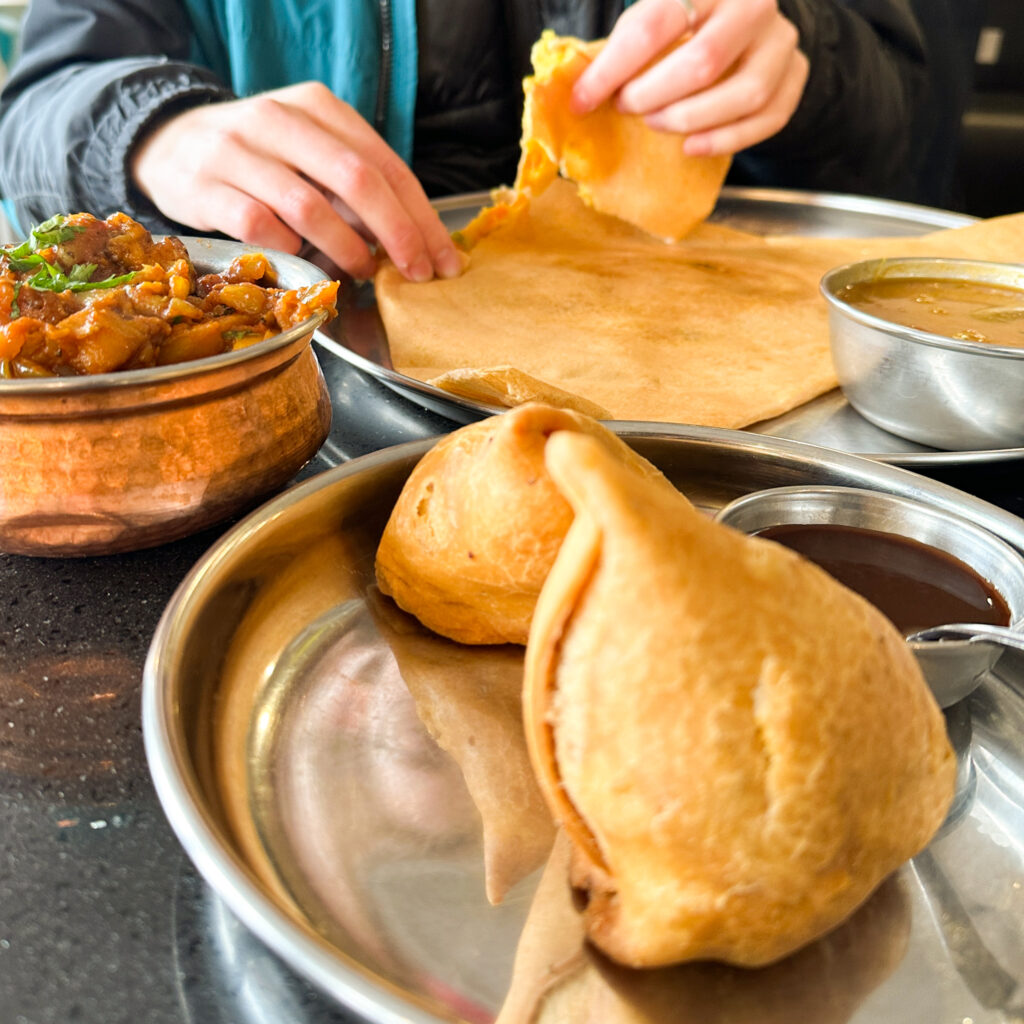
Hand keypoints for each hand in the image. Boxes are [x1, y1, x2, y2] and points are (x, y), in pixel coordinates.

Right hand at [131, 82, 462, 281]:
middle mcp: (278, 119)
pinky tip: (301, 259)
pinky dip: (290, 251)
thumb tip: (413, 242)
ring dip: (346, 248)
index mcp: (318, 107)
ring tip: (361, 271)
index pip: (385, 164)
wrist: (168, 142)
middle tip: (416, 274)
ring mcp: (237, 152)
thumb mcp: (310, 151)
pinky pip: (260, 227)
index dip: (421, 218)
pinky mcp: (205, 186)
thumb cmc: (260, 158)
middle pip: (357, 180)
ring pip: (309, 207)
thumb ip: (356, 185)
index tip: (443, 261)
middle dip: (397, 234)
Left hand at [571, 0, 808, 156]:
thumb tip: (579, 91)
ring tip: (658, 125)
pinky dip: (725, 140)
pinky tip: (692, 147)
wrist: (745, 21)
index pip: (656, 24)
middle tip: (628, 108)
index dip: (613, 69)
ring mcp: (780, 40)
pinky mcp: (795, 75)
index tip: (583, 101)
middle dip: (655, 95)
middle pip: (704, 60)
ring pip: (743, 93)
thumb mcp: (654, 16)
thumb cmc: (687, 24)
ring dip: (690, 119)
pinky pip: (766, 118)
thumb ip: (624, 46)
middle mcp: (752, 4)